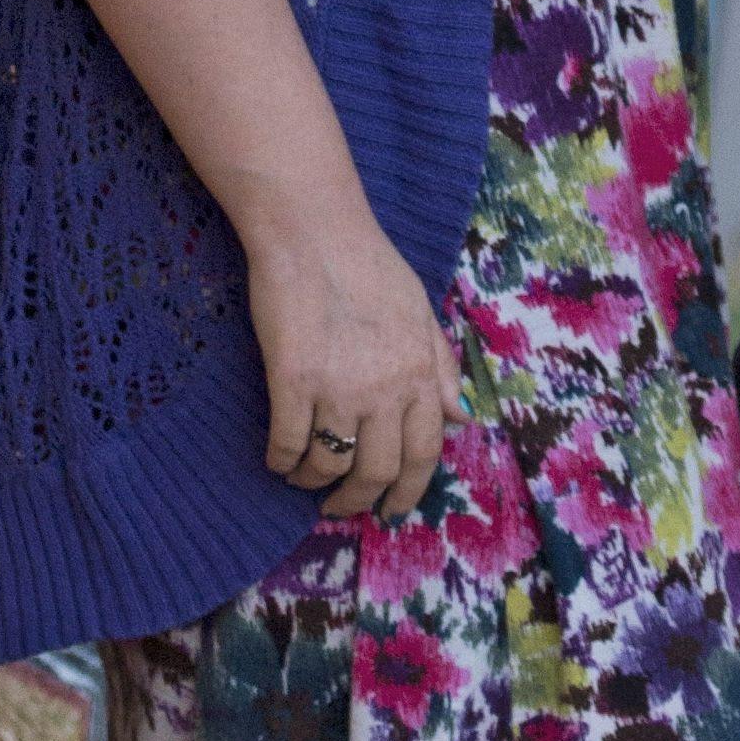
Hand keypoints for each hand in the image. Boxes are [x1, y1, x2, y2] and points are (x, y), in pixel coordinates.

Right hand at [245, 209, 464, 520]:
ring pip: (329, 464)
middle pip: (376, 471)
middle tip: (340, 507)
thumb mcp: (420, 311)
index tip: (392, 509)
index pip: (424, 454)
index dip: (408, 491)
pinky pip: (288, 443)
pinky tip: (278, 460)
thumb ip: (440, 366)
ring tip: (304, 479)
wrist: (314, 231)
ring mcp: (338, 388)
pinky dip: (282, 461)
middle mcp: (385, 389)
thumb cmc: (369, 264)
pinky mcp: (293, 381)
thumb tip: (461, 417)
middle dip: (357, 500)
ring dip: (314, 482)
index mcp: (420, 373)